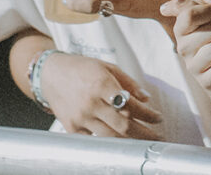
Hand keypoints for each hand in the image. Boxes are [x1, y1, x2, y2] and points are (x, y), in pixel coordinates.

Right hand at [40, 51, 164, 138]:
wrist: (51, 75)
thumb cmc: (83, 69)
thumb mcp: (108, 67)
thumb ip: (128, 83)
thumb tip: (146, 98)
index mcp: (102, 84)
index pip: (131, 105)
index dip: (148, 115)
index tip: (159, 118)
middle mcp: (91, 103)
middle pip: (123, 125)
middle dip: (144, 134)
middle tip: (158, 138)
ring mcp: (80, 118)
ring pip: (110, 136)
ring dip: (130, 141)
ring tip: (143, 142)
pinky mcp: (71, 128)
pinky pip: (94, 140)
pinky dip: (109, 141)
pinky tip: (121, 142)